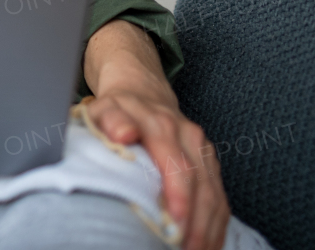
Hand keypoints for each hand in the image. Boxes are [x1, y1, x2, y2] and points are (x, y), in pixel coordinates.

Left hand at [85, 20, 228, 249]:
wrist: (141, 91)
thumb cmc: (116, 109)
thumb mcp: (104, 109)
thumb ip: (111, 120)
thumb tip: (123, 134)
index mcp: (162, 125)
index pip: (176, 164)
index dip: (179, 195)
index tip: (175, 222)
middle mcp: (189, 136)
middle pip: (201, 184)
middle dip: (196, 222)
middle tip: (186, 249)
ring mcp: (203, 150)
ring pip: (214, 194)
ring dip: (209, 229)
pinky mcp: (210, 162)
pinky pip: (219, 196)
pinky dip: (216, 224)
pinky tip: (209, 244)